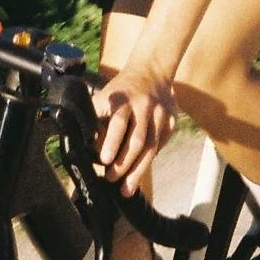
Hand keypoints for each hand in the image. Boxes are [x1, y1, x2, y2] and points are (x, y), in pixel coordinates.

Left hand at [93, 64, 177, 196]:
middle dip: (124, 163)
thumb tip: (88, 146)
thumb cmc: (122, 90)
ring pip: (151, 148)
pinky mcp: (171, 122)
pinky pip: (160, 147)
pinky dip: (149, 161)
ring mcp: (160, 115)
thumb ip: (98, 118)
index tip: (104, 160)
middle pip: (137, 139)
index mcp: (123, 98)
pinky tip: (139, 173)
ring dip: (138, 171)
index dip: (112, 141)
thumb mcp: (105, 97)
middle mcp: (143, 106)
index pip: (118, 121)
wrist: (152, 71)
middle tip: (111, 179)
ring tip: (126, 189)